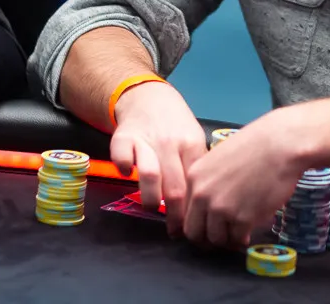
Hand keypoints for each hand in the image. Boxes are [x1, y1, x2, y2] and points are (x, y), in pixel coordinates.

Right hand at [109, 81, 206, 237]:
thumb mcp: (193, 139)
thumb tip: (206, 203)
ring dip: (152, 200)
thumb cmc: (175, 125)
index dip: (195, 209)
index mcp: (192, 144)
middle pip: (175, 186)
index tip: (194, 226)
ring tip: (153, 210)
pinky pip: (122, 157)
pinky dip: (125, 168)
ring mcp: (146, 140)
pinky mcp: (123, 136)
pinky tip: (128, 175)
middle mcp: (170, 143)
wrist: (148, 97)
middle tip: (175, 231)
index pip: (195, 183)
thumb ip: (196, 166)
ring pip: (151, 175)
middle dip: (176, 215)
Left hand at [181, 108, 306, 249]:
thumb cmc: (258, 144)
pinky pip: (238, 239)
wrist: (281, 144)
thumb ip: (209, 181)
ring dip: (228, 238)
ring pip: (216, 239)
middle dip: (208, 238)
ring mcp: (222, 208)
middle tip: (221, 235)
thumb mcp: (220, 158)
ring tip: (239, 231)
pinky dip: (244, 238)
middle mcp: (203, 195)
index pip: (185, 213)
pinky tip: (250, 230)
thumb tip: (210, 203)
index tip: (207, 227)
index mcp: (195, 178)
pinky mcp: (243, 219)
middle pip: (195, 232)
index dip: (198, 223)